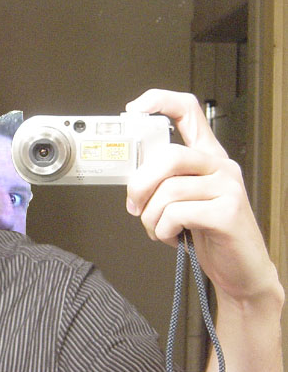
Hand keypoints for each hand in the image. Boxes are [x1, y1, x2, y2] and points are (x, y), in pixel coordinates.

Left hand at [125, 89, 279, 303]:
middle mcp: (220, 165)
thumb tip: (131, 177)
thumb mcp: (183, 200)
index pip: (188, 110)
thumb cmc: (208, 234)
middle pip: (168, 157)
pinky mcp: (227, 212)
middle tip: (135, 206)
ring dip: (150, 217)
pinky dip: (163, 231)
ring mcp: (227, 187)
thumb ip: (164, 181)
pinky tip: (173, 238)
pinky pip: (177, 213)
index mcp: (207, 156)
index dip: (159, 101)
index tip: (133, 110)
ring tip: (159, 229)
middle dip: (140, 185)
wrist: (240, 271)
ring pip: (168, 190)